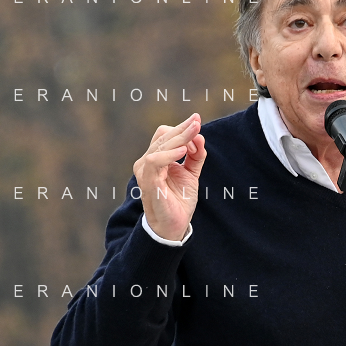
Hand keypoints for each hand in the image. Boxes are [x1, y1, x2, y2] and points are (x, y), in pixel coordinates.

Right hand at [133, 112, 206, 240]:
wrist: (174, 225)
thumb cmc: (179, 201)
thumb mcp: (191, 174)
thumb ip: (195, 156)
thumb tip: (200, 137)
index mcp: (156, 159)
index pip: (165, 135)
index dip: (181, 128)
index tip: (197, 120)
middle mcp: (147, 162)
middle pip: (163, 136)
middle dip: (183, 128)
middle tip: (198, 122)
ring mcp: (145, 171)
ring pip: (160, 145)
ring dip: (180, 137)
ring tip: (195, 133)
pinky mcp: (148, 181)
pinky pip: (155, 160)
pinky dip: (169, 154)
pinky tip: (183, 151)